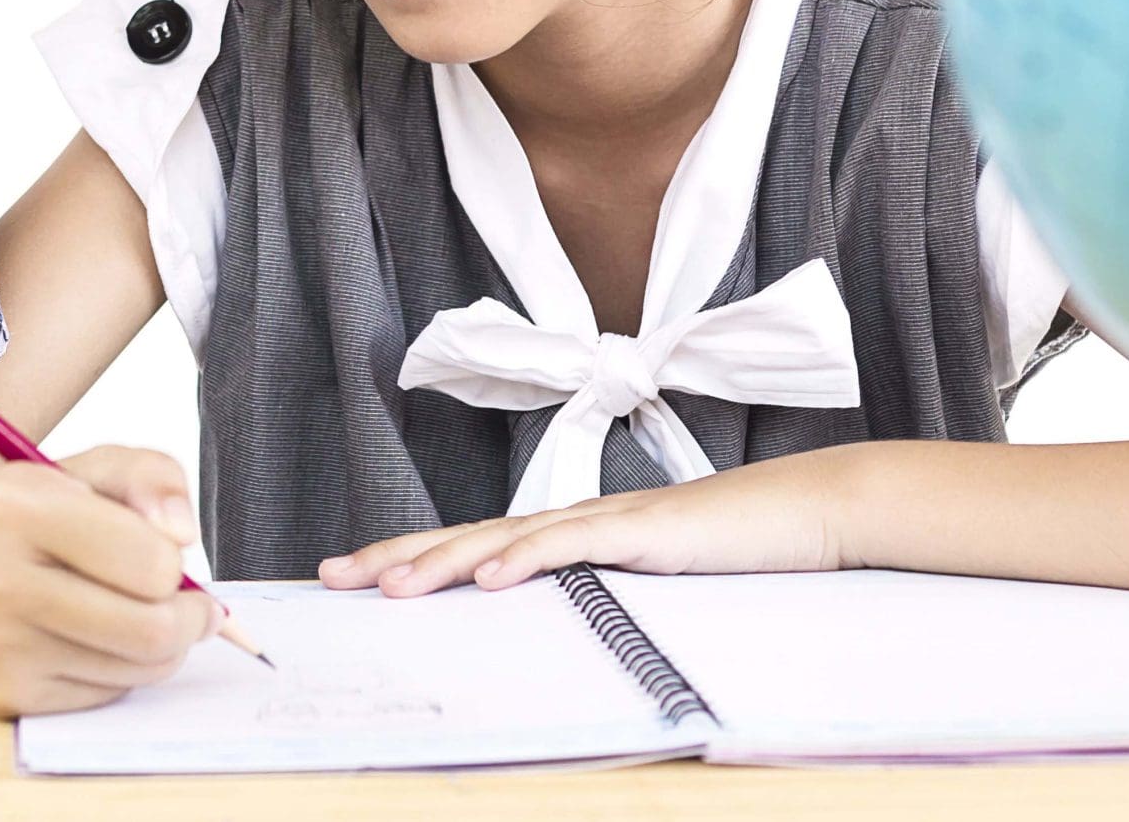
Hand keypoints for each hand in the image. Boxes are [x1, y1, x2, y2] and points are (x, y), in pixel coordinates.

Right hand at [0, 446, 217, 718]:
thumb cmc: (27, 512)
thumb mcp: (89, 468)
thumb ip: (152, 478)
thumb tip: (182, 535)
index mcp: (14, 507)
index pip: (152, 564)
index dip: (174, 561)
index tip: (161, 551)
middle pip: (154, 630)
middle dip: (186, 614)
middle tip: (178, 597)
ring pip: (138, 670)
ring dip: (158, 644)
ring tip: (132, 610)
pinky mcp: (0, 694)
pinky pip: (105, 695)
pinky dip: (118, 668)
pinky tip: (91, 636)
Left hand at [318, 444, 870, 596]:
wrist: (795, 511)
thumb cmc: (725, 547)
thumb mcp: (645, 580)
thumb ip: (596, 590)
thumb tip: (546, 618)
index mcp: (567, 534)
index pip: (473, 545)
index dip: (411, 555)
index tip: (354, 574)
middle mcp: (570, 521)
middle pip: (466, 536)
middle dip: (397, 556)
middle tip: (333, 575)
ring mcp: (601, 522)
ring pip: (504, 540)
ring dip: (443, 562)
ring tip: (390, 586)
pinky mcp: (637, 533)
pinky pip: (571, 546)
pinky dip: (526, 560)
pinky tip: (489, 578)